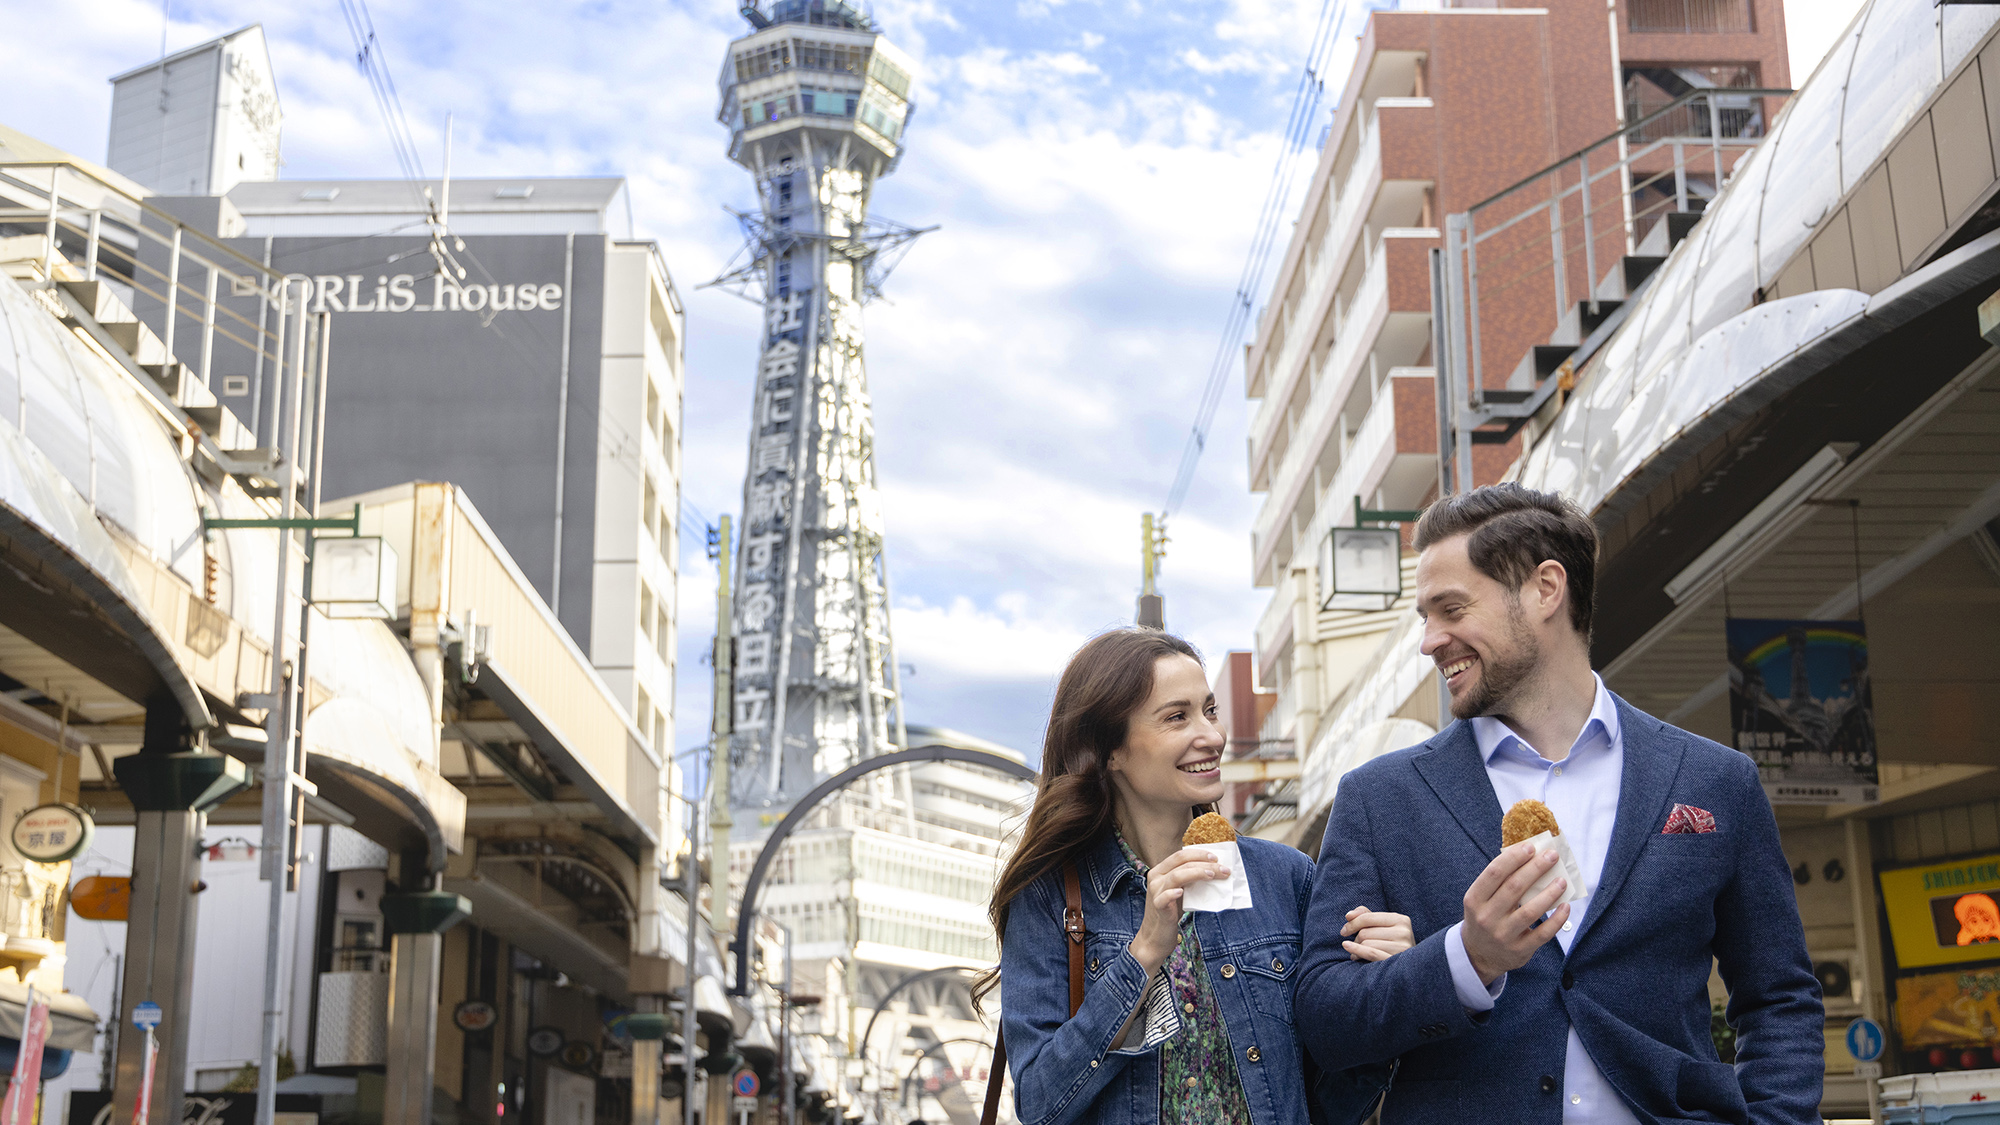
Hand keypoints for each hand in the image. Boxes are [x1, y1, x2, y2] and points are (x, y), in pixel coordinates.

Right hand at [1129, 847, 1229, 973]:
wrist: (1156, 936)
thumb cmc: (1171, 912)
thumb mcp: (1181, 892)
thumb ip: (1190, 880)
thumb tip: (1215, 872)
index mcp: (1161, 871)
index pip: (1180, 855)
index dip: (1198, 854)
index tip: (1216, 858)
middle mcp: (1155, 877)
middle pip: (1181, 863)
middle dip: (1204, 863)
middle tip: (1223, 869)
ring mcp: (1155, 891)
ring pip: (1176, 876)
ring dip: (1197, 873)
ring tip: (1212, 875)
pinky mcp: (1157, 906)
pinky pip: (1164, 897)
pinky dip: (1172, 893)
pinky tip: (1181, 892)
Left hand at [1340, 906, 1413, 961]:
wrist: (1410, 967)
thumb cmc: (1392, 942)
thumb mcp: (1382, 926)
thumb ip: (1366, 915)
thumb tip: (1349, 915)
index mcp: (1401, 920)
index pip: (1367, 917)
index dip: (1352, 923)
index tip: (1343, 931)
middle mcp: (1403, 932)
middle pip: (1365, 932)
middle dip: (1356, 939)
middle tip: (1356, 945)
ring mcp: (1401, 947)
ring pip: (1366, 943)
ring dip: (1356, 949)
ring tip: (1356, 953)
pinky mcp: (1395, 960)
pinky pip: (1371, 953)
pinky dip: (1357, 952)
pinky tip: (1351, 954)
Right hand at [1461, 842, 1569, 985]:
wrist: (1478, 955)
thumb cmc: (1484, 917)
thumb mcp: (1481, 900)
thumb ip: (1499, 881)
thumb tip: (1529, 856)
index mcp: (1474, 899)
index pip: (1494, 873)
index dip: (1513, 858)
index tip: (1531, 846)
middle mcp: (1486, 917)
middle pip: (1514, 888)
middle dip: (1536, 868)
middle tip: (1552, 856)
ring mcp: (1503, 935)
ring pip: (1530, 911)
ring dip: (1549, 893)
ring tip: (1562, 880)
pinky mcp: (1520, 950)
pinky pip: (1543, 933)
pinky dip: (1557, 919)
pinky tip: (1565, 906)